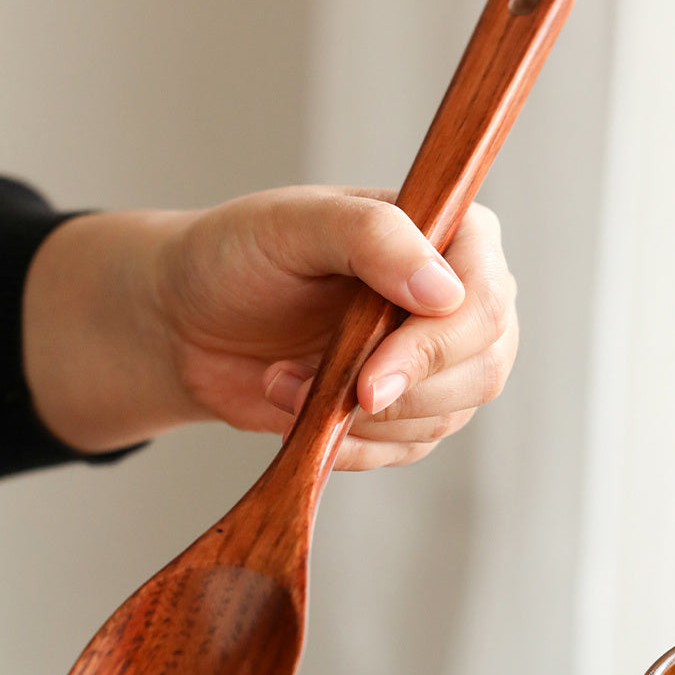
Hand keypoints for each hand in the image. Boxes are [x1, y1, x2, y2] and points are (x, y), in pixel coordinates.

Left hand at [22, 186, 516, 468]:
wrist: (190, 322)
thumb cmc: (239, 256)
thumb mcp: (294, 224)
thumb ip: (372, 237)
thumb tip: (445, 291)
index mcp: (450, 236)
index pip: (484, 297)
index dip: (437, 346)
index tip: (372, 378)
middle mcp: (458, 299)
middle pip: (482, 367)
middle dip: (396, 391)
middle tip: (316, 386)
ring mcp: (437, 362)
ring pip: (445, 416)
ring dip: (359, 418)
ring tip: (285, 381)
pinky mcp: (406, 412)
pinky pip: (405, 450)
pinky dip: (348, 444)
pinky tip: (297, 409)